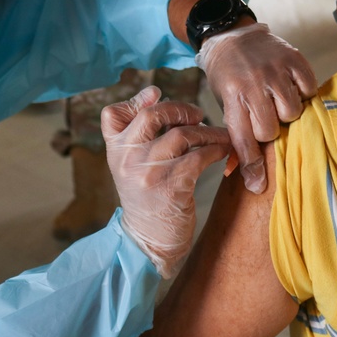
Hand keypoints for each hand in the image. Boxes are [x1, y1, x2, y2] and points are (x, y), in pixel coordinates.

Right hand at [103, 86, 231, 277]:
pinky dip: (215, 150)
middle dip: (180, 109)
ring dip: (206, 131)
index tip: (157, 93)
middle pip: (152, 116)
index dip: (136, 100)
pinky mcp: (172, 186)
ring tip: (219, 135)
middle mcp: (127, 158)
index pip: (112, 114)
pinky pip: (199, 156)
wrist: (148, 243)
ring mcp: (149, 171)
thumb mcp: (131, 166)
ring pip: (181, 134)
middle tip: (197, 114)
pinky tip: (223, 151)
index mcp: (115, 151)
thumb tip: (155, 93)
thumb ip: (140, 134)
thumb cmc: (147, 200)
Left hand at [197, 23, 316, 193]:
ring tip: (279, 103)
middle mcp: (253, 83)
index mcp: (232, 97)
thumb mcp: (224, 103)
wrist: (231, 37)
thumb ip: (237, 132)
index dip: (252, 165)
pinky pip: (308, 89)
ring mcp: (274, 70)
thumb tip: (244, 175)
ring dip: (287, 113)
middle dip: (270, 131)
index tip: (258, 186)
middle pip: (271, 129)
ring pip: (292, 112)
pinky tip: (291, 88)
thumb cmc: (228, 76)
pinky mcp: (294, 58)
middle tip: (266, 119)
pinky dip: (303, 93)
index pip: (243, 139)